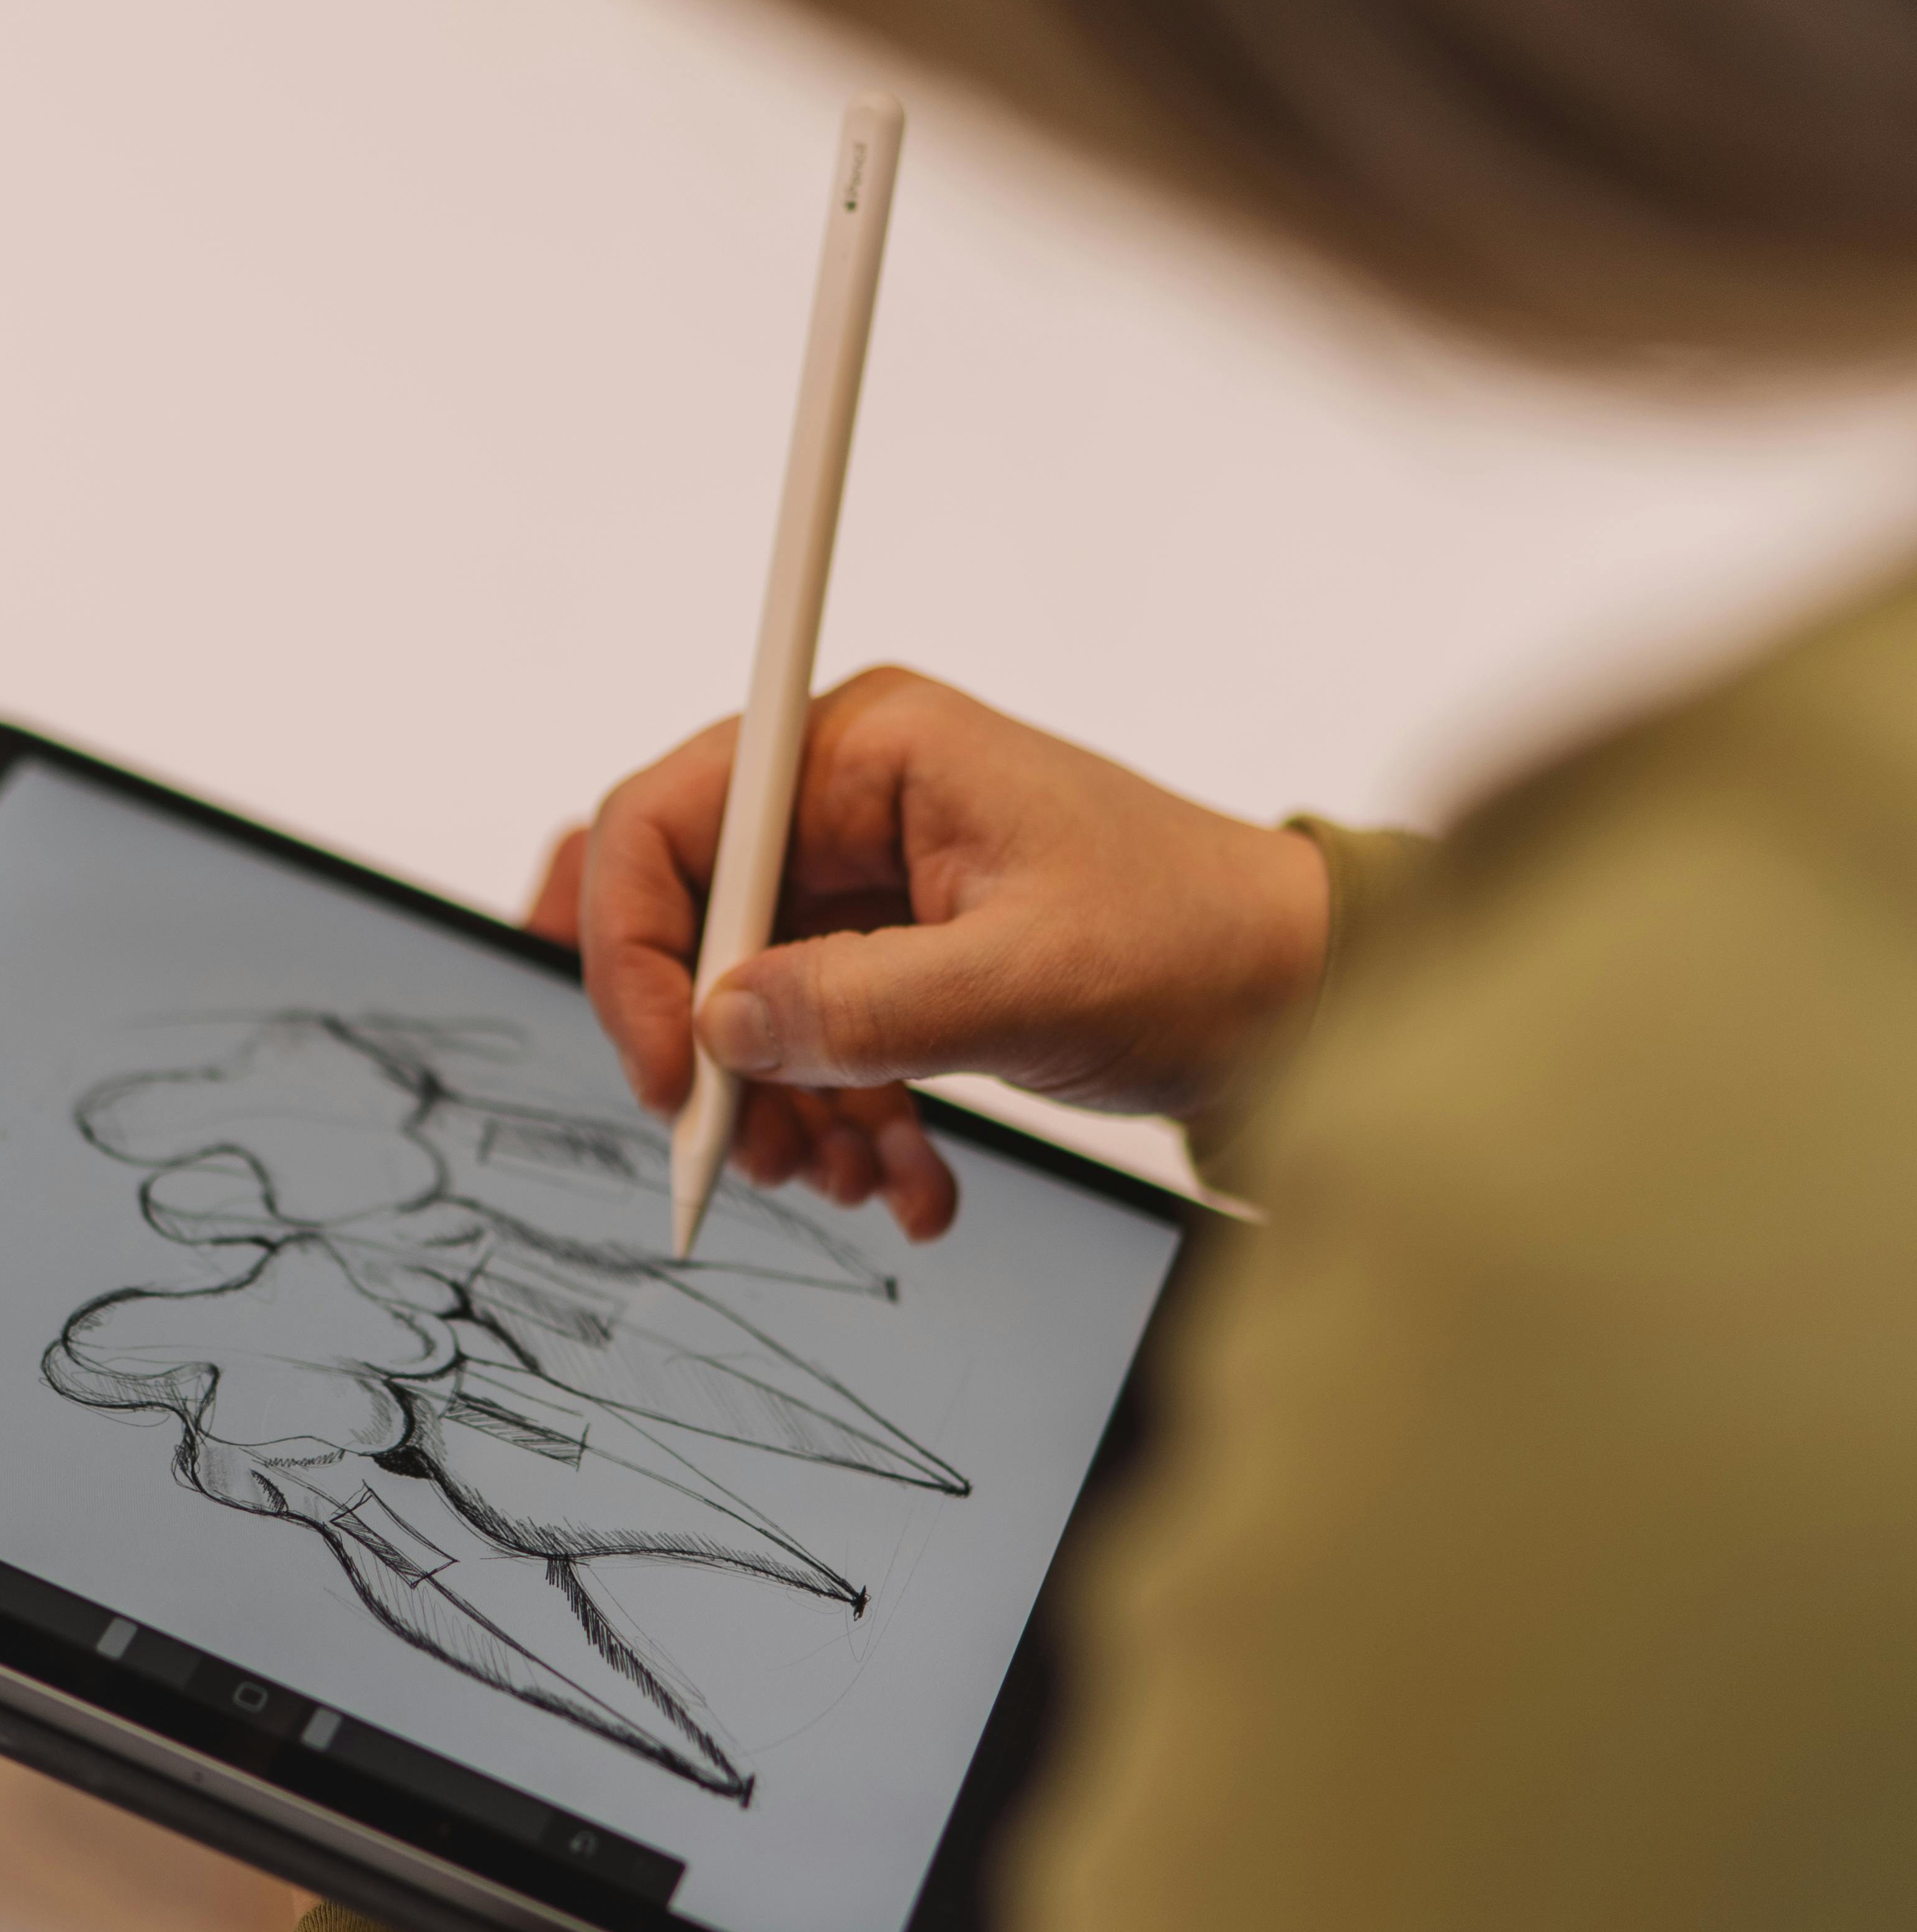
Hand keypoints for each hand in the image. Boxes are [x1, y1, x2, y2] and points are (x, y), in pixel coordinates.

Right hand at [532, 670, 1330, 1233]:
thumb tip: (720, 1030)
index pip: (670, 822)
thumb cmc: (1194, 943)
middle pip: (693, 923)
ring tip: (853, 1177)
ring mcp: (869, 880)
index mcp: (870, 750)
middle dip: (710, 1054)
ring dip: (782, 1108)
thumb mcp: (1027, 981)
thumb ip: (863, 1004)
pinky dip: (844, 1120)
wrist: (1296, 996)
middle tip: (749, 1150)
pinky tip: (907, 1181)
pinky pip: (815, 1042)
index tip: (669, 1073)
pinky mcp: (895, 954)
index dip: (634, 950)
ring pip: (746, 1001)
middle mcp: (852, 800)